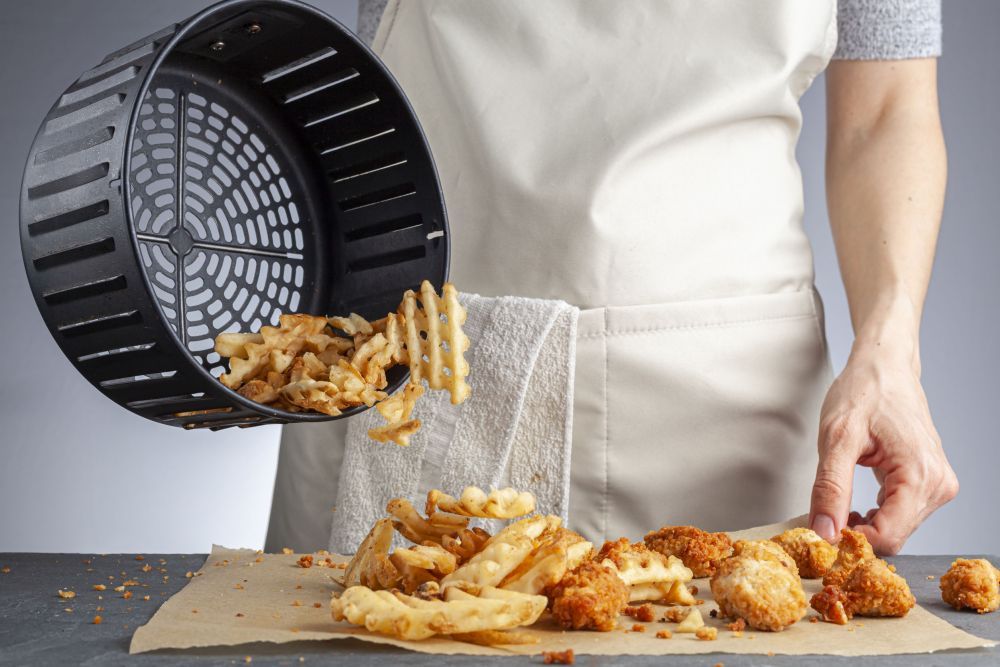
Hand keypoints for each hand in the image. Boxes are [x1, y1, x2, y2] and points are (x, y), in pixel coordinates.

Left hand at [808, 338, 957, 554]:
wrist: (884, 367)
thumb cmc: (865, 392)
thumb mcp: (836, 438)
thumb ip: (830, 488)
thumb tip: (825, 531)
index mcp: (921, 475)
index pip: (889, 536)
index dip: (852, 542)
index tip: (822, 533)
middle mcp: (938, 484)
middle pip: (895, 536)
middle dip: (857, 535)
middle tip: (822, 520)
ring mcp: (937, 484)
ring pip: (897, 529)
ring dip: (865, 526)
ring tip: (837, 507)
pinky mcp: (928, 482)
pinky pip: (900, 515)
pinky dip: (874, 516)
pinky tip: (854, 506)